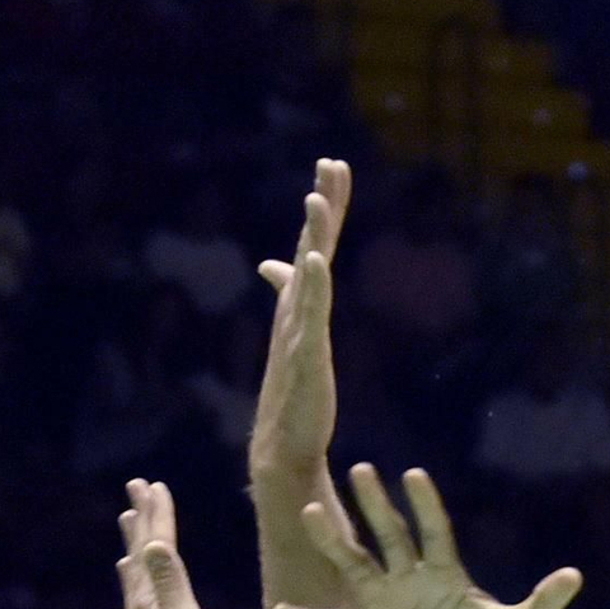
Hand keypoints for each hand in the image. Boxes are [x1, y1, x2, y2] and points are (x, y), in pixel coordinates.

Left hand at [118, 479, 218, 608]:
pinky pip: (134, 591)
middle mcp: (138, 605)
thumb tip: (156, 545)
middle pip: (139, 551)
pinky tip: (129, 576)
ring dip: (133, 542)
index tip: (155, 485)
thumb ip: (171, 586)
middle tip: (136, 487)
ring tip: (127, 521)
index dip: (157, 515)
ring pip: (133, 570)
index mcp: (151, 598)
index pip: (155, 546)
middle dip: (142, 518)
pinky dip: (132, 572)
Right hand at [252, 156, 351, 483]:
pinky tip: (317, 260)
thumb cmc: (295, 396)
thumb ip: (292, 299)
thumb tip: (275, 267)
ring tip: (317, 200)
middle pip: (312, 247)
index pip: (316, 246)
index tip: (333, 169)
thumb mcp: (300, 339)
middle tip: (331, 164)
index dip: (325, 209)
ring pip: (308, 274)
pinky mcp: (303, 354)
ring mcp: (298, 330)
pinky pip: (308, 314)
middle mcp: (296, 309)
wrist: (284, 445)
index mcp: (300, 305)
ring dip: (312, 236)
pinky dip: (311, 285)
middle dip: (322, 206)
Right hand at [272, 463, 580, 608]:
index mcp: (446, 573)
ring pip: (356, 566)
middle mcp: (411, 579)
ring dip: (334, 542)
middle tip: (360, 468)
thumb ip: (544, 602)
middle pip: (389, 536)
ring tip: (310, 511)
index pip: (434, 532)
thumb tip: (574, 577)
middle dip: (375, 505)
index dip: (425, 506)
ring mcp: (388, 603)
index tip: (413, 475)